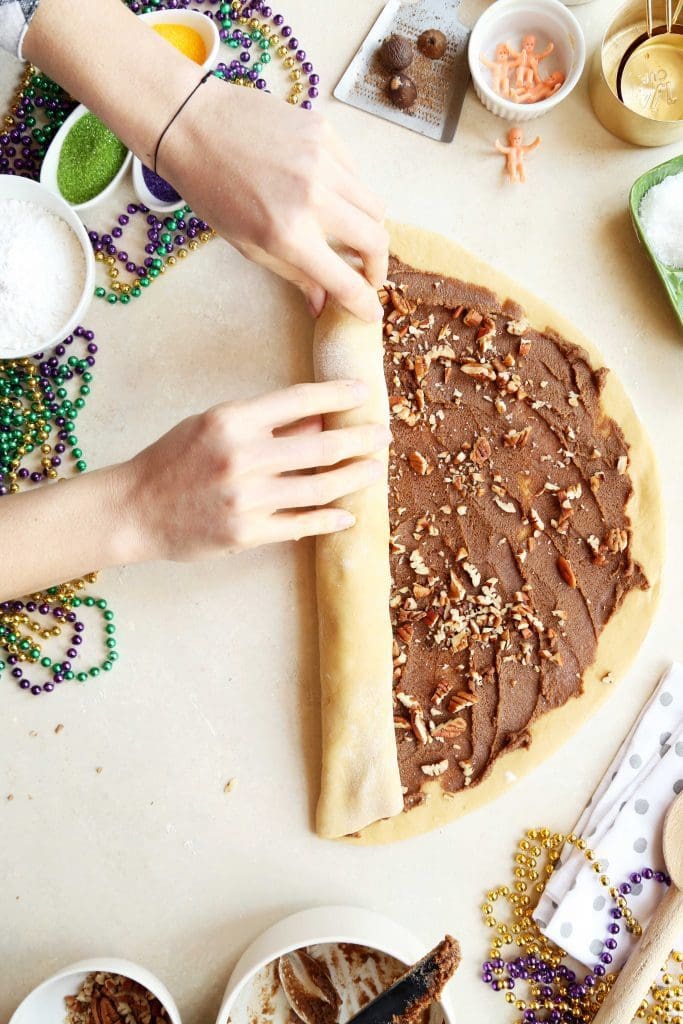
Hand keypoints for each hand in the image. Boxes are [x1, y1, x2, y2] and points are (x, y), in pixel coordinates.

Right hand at [122, 380, 388, 559]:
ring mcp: (246, 499)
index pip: (299, 400)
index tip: (364, 392)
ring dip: (354, 478)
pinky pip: (301, 526)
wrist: (135, 509)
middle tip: (382, 435)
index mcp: (232, 421)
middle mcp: (242, 458)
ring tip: (374, 470)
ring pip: (318, 488)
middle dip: (360, 439)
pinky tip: (347, 514)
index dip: (338, 395)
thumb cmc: (174, 459)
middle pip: (321, 447)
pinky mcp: (247, 533)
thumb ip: (264, 422)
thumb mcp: (213, 425)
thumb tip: (319, 418)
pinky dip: (329, 519)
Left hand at [158, 79, 387, 322]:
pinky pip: (354, 172)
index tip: (370, 312)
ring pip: (373, 205)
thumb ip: (293, 274)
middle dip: (377, 265)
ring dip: (369, 227)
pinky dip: (349, 191)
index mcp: (289, 234)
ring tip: (351, 233)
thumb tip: (321, 303)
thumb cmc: (212, 191)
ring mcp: (323, 160)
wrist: (192, 125)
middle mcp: (313, 197)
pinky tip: (328, 193)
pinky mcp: (324, 132)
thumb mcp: (247, 245)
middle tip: (368, 273)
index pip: (346, 280)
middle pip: (376, 240)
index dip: (363, 303)